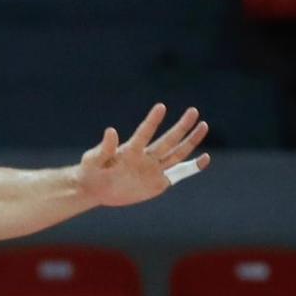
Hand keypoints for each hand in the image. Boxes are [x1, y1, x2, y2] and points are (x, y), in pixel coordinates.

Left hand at [74, 103, 210, 208]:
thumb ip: (104, 147)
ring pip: (177, 153)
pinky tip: (205, 158)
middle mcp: (145, 157)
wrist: (94, 188)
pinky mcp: (158, 183)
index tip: (161, 106)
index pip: (144, 133)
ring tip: (203, 125)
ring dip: (190, 141)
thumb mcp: (93, 160)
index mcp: (130, 151)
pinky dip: (192, 167)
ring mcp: (153, 169)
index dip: (152, 121)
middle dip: (181, 127)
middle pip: (168, 140)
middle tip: (193, 111)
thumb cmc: (90, 171)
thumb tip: (111, 130)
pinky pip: (178, 173)